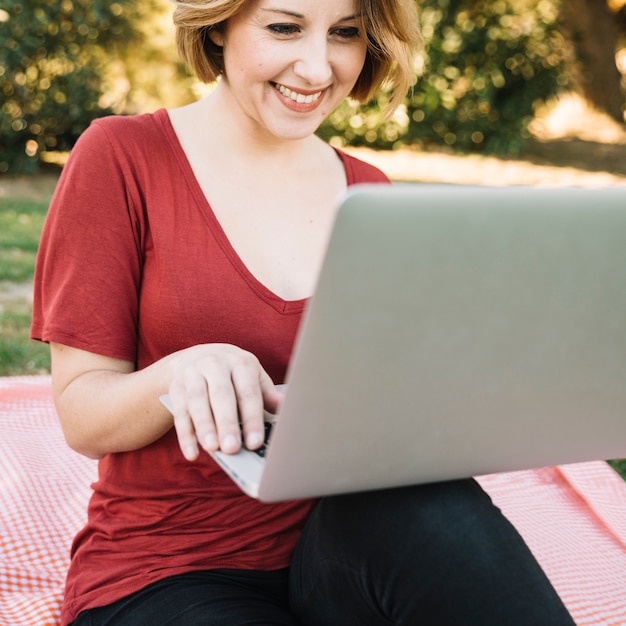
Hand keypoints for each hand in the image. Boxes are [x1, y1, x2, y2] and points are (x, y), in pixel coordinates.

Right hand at [168, 344, 282, 460]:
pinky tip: (192, 452)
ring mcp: (193, 374)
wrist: (198, 355)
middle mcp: (215, 364)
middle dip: (227, 423)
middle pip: (221, 395)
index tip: (255, 442)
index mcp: (240, 363)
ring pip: (197, 401)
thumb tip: (283, 407)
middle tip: (232, 448)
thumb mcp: (252, 377)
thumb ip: (266, 394)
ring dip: (204, 426)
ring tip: (212, 449)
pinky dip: (185, 434)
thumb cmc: (234, 374)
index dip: (252, 419)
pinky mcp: (176, 387)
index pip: (248, 393)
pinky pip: (179, 412)